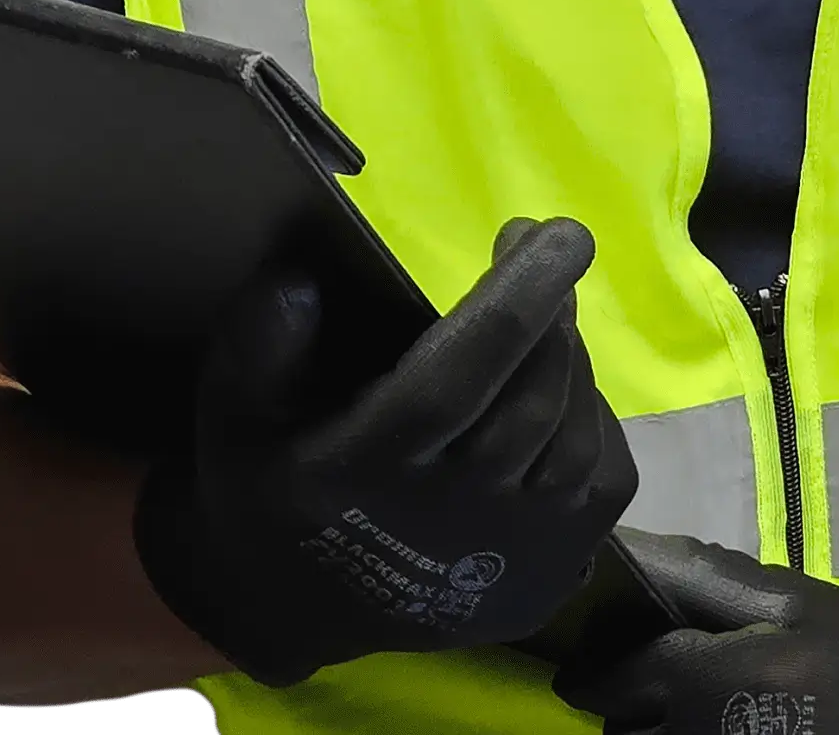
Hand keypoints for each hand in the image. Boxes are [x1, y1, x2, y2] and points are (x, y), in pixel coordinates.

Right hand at [135, 218, 636, 686]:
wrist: (294, 609)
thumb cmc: (269, 487)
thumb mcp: (232, 415)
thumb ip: (257, 345)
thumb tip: (303, 282)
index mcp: (372, 469)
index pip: (461, 372)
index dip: (517, 295)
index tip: (551, 229)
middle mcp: (453, 517)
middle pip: (534, 392)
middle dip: (550, 306)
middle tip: (543, 250)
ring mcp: (510, 553)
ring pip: (576, 430)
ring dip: (572, 356)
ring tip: (546, 316)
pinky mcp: (548, 575)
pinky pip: (605, 476)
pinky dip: (596, 416)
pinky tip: (561, 385)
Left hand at [556, 533, 838, 734]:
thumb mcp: (799, 600)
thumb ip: (710, 580)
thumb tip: (632, 555)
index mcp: (712, 683)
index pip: (610, 676)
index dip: (596, 653)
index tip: (595, 636)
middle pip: (622, 727)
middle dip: (625, 697)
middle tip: (648, 664)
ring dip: (654, 725)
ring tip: (685, 697)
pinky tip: (728, 719)